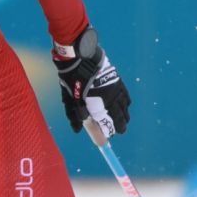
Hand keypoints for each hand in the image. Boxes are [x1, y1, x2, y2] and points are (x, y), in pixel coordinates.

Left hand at [52, 26, 130, 141]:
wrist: (81, 58)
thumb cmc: (73, 80)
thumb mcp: (70, 100)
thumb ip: (74, 116)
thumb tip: (77, 131)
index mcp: (99, 105)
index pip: (107, 124)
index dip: (107, 132)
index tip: (107, 138)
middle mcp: (111, 98)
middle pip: (120, 117)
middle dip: (119, 126)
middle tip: (119, 131)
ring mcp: (116, 89)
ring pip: (125, 107)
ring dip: (124, 116)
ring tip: (123, 121)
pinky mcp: (118, 81)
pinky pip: (126, 97)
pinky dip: (126, 104)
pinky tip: (125, 106)